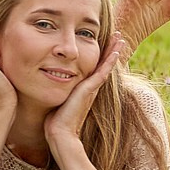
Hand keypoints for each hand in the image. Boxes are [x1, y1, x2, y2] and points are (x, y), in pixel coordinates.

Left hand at [45, 31, 133, 148]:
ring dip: (114, 51)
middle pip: (104, 63)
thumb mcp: (58, 98)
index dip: (101, 55)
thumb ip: (58, 89)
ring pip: (106, 66)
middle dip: (111, 49)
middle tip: (119, 36)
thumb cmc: (55, 119)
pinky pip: (102, 72)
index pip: (95, 67)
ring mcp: (91, 89)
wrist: (60, 132)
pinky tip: (115, 52)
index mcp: (84, 88)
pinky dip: (109, 62)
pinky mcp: (89, 90)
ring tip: (121, 39)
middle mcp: (91, 87)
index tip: (107, 42)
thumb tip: (47, 80)